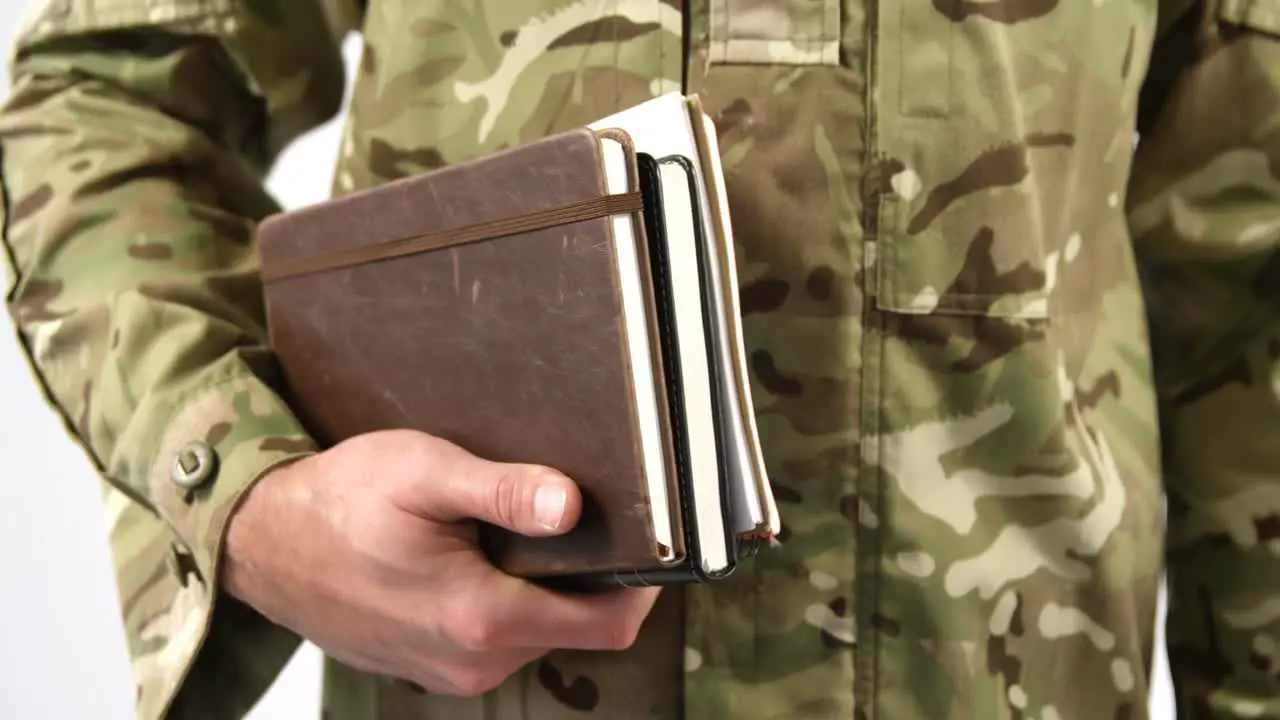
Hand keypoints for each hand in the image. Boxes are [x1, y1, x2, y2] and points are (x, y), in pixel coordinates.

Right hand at [220, 429, 660, 695]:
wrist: (261, 544)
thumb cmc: (337, 503)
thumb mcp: (423, 474)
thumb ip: (503, 492)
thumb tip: (571, 506)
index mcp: (481, 618)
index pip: (607, 624)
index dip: (641, 584)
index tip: (647, 538)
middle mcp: (473, 661)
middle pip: (574, 626)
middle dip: (588, 576)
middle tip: (576, 513)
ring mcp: (450, 671)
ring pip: (536, 631)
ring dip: (541, 586)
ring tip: (516, 527)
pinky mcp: (431, 666)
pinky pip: (496, 638)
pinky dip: (505, 600)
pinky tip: (478, 554)